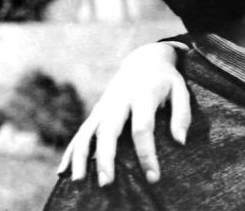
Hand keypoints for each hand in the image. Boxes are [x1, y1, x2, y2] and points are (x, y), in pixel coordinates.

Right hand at [56, 42, 188, 186]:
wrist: (144, 61)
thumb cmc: (166, 80)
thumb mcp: (181, 90)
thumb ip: (182, 115)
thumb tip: (180, 142)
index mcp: (143, 95)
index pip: (142, 128)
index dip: (146, 154)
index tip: (153, 177)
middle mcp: (119, 101)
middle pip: (109, 131)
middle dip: (106, 158)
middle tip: (107, 183)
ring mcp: (104, 106)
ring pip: (88, 132)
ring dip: (81, 157)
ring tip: (78, 181)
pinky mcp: (96, 112)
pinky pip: (80, 134)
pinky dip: (71, 152)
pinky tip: (63, 172)